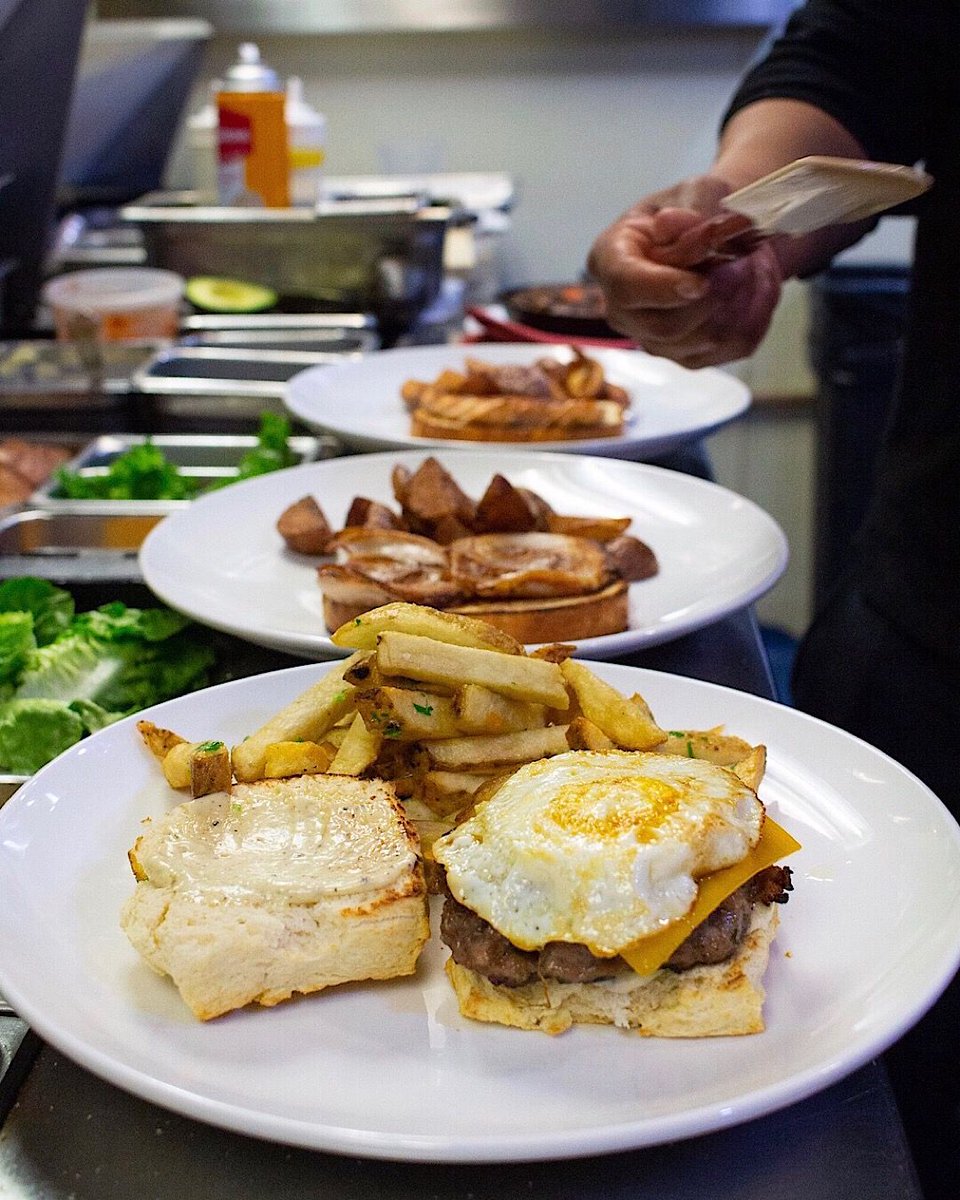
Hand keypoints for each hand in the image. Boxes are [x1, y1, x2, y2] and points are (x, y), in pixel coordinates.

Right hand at [586, 175, 784, 368]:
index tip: (701, 283)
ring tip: (754, 267)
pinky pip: (729, 348)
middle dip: (714, 297)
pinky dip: (755, 318)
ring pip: (700, 341)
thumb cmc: (695, 209)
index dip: (663, 288)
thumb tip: (671, 225)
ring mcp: (653, 338)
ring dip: (740, 304)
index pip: (625, 286)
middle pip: (663, 326)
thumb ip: (689, 207)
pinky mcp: (687, 356)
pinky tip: (758, 289)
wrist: (719, 235)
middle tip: (744, 263)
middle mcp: (623, 309)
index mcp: (611, 260)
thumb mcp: (694, 191)